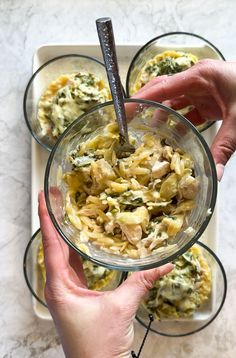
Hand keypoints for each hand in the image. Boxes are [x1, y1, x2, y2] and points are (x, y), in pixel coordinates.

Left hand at [38, 192, 172, 357]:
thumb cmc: (99, 345)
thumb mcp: (122, 308)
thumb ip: (142, 282)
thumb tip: (164, 265)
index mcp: (60, 286)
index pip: (51, 244)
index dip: (48, 218)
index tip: (44, 197)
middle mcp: (59, 285)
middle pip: (54, 244)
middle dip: (55, 219)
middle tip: (57, 196)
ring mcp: (66, 289)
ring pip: (63, 253)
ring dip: (65, 232)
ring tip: (68, 211)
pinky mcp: (76, 293)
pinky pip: (73, 264)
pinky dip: (75, 248)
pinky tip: (82, 238)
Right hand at [133, 59, 235, 179]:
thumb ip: (224, 148)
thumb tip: (215, 177)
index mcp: (201, 76)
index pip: (163, 87)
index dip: (141, 98)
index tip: (124, 109)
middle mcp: (198, 79)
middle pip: (164, 91)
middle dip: (145, 105)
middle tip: (128, 120)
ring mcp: (202, 89)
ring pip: (173, 100)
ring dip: (160, 115)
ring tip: (145, 132)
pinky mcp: (208, 99)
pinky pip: (186, 108)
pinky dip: (177, 120)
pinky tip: (169, 133)